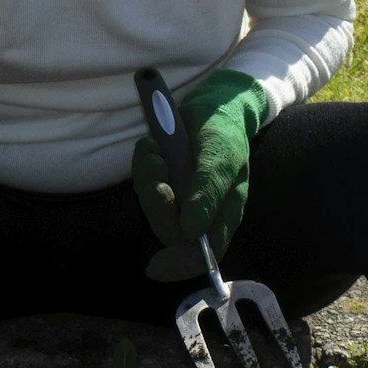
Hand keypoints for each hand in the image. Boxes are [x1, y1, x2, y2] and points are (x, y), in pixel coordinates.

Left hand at [131, 69, 270, 281]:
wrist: (213, 101)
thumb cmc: (225, 132)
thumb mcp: (221, 158)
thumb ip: (209, 193)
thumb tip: (193, 233)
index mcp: (222, 215)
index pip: (202, 255)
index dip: (179, 265)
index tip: (155, 266)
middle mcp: (199, 212)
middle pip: (170, 232)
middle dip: (159, 209)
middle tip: (158, 182)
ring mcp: (179, 196)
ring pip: (152, 207)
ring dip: (148, 181)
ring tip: (156, 154)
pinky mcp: (162, 178)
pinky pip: (143, 181)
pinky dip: (142, 164)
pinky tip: (153, 146)